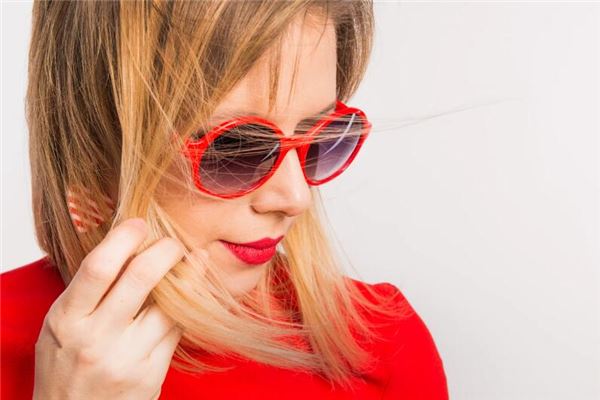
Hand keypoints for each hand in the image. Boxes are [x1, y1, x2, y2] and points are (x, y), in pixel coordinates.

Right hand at [33, 218, 184, 399]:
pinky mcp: (152, 373)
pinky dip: (187, 306)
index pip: (98, 267)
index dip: (124, 237)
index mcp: (67, 319)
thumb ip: (90, 290)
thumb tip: (130, 245)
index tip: (139, 223)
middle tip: (173, 242)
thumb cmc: (66, 366)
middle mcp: (97, 337)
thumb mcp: (62, 325)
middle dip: (165, 250)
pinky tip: (191, 294)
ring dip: (188, 276)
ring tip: (193, 261)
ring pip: (170, 304)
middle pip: (141, 277)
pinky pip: (177, 329)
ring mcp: (127, 357)